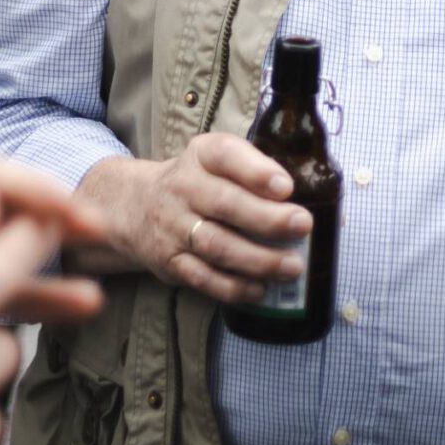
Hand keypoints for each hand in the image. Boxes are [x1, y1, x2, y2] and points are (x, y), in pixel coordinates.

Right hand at [76, 136, 309, 303]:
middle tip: (303, 226)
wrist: (137, 206)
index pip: (225, 155)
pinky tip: (260, 289)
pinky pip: (202, 278)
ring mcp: (174, 227)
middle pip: (225, 204)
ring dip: (257, 259)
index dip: (256, 171)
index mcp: (201, 156)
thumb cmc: (197, 181)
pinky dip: (233, 287)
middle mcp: (183, 188)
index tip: (286, 187)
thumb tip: (308, 193)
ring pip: (216, 245)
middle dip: (267, 218)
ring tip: (292, 266)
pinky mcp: (169, 262)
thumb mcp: (217, 160)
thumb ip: (255, 170)